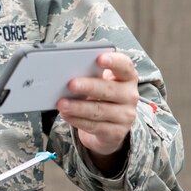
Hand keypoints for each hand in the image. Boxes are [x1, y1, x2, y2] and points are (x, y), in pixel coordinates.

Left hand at [57, 50, 139, 170]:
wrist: (108, 126)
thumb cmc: (101, 96)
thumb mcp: (99, 83)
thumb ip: (90, 74)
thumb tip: (66, 71)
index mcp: (127, 77)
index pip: (124, 66)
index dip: (113, 61)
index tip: (99, 58)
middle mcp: (130, 96)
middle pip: (109, 90)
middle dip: (89, 86)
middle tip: (71, 84)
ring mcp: (125, 116)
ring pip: (99, 110)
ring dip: (78, 107)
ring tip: (61, 103)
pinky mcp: (116, 132)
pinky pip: (94, 126)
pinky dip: (77, 120)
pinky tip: (66, 114)